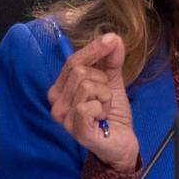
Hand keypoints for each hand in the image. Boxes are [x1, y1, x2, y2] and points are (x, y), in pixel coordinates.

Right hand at [48, 32, 137, 171]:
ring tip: (103, 109)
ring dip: (105, 95)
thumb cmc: (112, 113)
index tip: (112, 39)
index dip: (93, 49)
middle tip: (104, 98)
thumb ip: (111, 59)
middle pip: (80, 71)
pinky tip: (102, 119)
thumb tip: (114, 37)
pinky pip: (88, 105)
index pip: (72, 61)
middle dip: (102, 81)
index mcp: (60, 89)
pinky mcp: (75, 129)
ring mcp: (63, 118)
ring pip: (87, 86)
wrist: (123, 141)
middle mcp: (56, 103)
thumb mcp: (111, 81)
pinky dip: (103, 107)